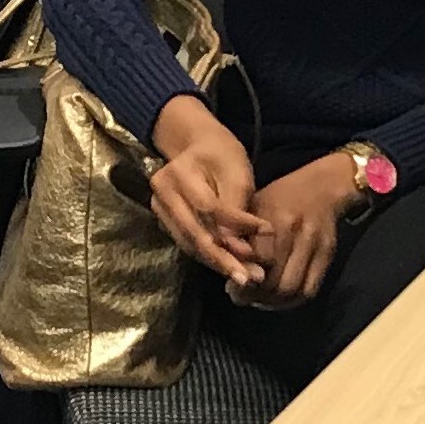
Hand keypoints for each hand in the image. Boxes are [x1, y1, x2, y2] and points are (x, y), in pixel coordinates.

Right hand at [150, 96, 266, 290]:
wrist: (195, 146)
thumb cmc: (220, 154)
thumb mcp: (236, 171)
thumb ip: (236, 208)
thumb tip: (239, 248)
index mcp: (178, 174)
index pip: (208, 207)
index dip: (236, 224)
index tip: (265, 232)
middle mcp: (162, 194)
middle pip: (194, 234)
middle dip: (224, 258)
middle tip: (250, 277)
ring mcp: (160, 211)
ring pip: (190, 245)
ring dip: (219, 263)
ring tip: (246, 277)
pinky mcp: (166, 223)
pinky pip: (189, 245)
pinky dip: (211, 258)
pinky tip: (232, 267)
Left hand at [236, 156, 362, 307]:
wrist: (321, 186)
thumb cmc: (279, 196)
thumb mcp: (253, 205)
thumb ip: (239, 234)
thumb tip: (227, 267)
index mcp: (273, 218)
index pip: (258, 263)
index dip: (244, 282)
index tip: (232, 286)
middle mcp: (295, 233)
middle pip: (276, 283)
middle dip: (257, 297)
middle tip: (244, 296)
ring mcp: (314, 246)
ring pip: (293, 290)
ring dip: (274, 302)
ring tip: (261, 299)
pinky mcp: (327, 255)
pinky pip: (310, 290)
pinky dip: (292, 301)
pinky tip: (279, 297)